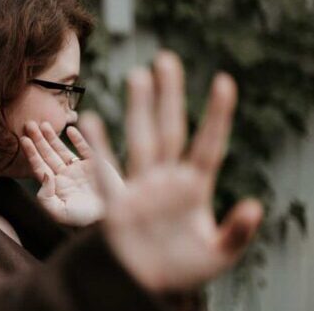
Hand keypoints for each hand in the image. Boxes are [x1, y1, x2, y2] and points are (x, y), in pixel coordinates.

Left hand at [19, 121, 123, 225]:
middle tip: (29, 124)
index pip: (40, 166)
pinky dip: (78, 139)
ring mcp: (80, 169)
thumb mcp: (60, 212)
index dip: (31, 152)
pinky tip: (70, 129)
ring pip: (62, 150)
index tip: (24, 139)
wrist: (111, 217)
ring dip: (53, 137)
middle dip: (38, 140)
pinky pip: (85, 149)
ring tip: (43, 124)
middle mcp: (65, 176)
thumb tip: (43, 174)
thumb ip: (46, 197)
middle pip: (48, 154)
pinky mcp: (95, 164)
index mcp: (55, 186)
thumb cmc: (84, 220)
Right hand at [79, 51, 262, 292]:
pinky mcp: (116, 204)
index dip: (217, 115)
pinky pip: (106, 172)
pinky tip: (92, 121)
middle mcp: (166, 180)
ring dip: (139, 109)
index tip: (224, 82)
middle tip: (166, 59)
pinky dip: (99, 148)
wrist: (143, 287)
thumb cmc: (181, 269)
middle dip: (169, 96)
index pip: (208, 144)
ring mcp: (140, 188)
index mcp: (194, 187)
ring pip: (141, 140)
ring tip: (138, 75)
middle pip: (170, 130)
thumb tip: (254, 205)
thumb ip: (236, 233)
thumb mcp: (218, 255)